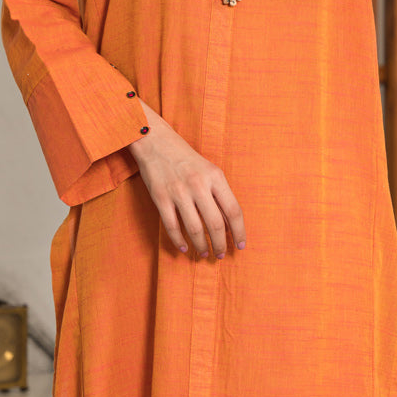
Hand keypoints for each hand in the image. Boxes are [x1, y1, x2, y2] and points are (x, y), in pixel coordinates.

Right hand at [128, 100, 245, 257]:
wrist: (156, 142)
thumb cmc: (187, 159)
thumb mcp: (210, 171)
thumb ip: (220, 195)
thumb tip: (229, 225)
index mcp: (215, 177)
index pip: (233, 211)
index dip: (239, 232)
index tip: (240, 245)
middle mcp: (198, 185)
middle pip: (215, 224)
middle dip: (220, 244)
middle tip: (221, 254)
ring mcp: (178, 192)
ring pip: (194, 229)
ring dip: (201, 246)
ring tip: (204, 254)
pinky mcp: (160, 198)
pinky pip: (172, 226)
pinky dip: (178, 240)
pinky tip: (184, 247)